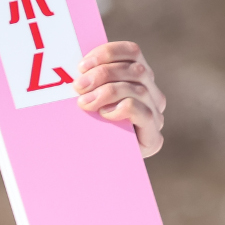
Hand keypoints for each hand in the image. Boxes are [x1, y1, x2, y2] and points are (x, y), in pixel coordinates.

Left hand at [75, 41, 166, 157]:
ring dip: (108, 92)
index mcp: (137, 78)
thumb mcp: (83, 101)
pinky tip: (105, 115)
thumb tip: (68, 66)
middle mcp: (151, 94)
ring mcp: (155, 115)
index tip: (82, 65)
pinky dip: (124, 109)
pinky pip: (145, 113)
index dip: (108, 53)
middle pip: (135, 69)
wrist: (91, 171)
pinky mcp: (153, 138)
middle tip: (77, 87)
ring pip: (139, 89)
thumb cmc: (83, 131)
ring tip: (84, 104)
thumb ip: (85, 83)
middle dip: (103, 74)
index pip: (132, 52)